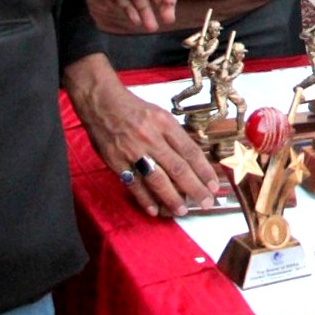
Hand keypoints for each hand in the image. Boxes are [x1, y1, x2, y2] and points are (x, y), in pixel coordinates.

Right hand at [63, 53, 222, 214]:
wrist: (101, 103)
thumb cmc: (134, 109)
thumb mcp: (160, 115)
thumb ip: (174, 136)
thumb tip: (192, 160)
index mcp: (165, 124)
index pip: (190, 151)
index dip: (204, 171)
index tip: (214, 185)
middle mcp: (151, 138)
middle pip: (178, 168)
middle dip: (195, 188)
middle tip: (206, 203)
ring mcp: (133, 151)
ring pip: (157, 180)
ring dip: (171, 198)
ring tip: (182, 211)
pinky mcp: (116, 162)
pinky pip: (134, 184)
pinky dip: (145, 199)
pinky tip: (155, 209)